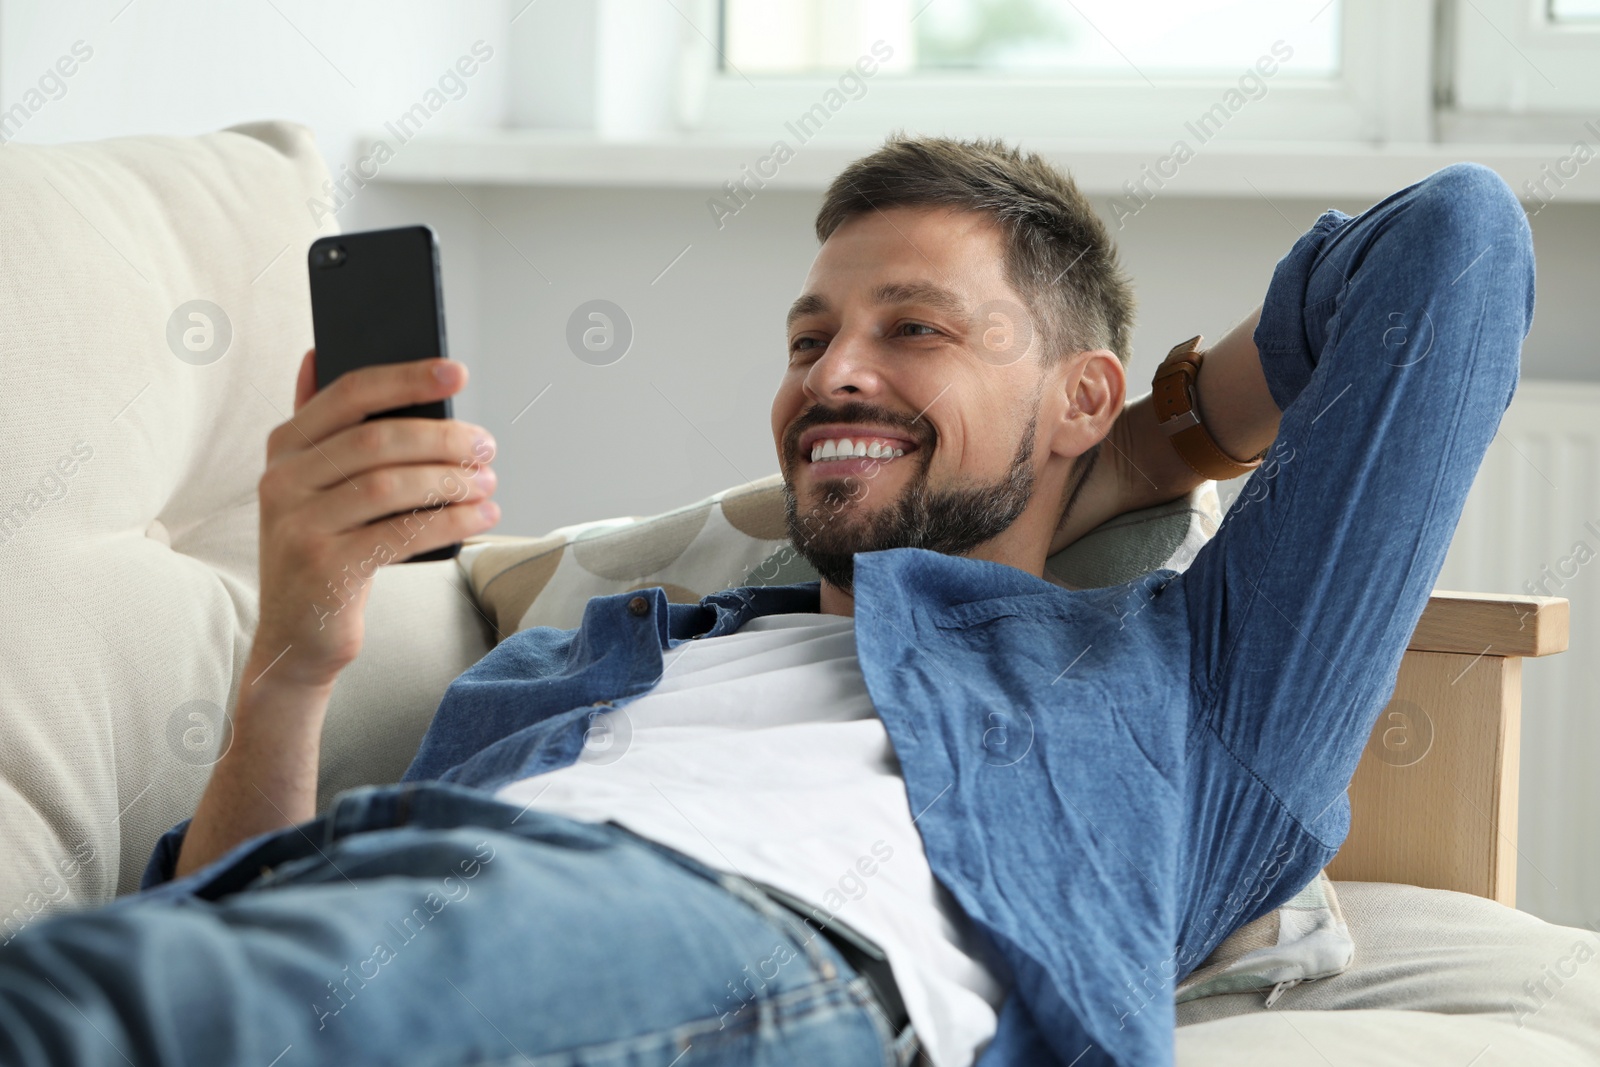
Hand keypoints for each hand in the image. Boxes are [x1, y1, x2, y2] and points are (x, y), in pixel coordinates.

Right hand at [250, 349, 498, 689]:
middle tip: (485, 446)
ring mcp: (298, 524)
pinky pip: (400, 533)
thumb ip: (322, 429)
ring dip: (450, 480)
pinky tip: (479, 516)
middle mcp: (283, 480)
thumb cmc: (323, 549)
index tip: (456, 372)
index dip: (407, 378)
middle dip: (442, 438)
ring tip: (486, 484)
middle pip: (377, 439)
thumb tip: (316, 355)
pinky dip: (448, 522)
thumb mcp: (314, 486)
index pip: (349, 393)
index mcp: (285, 447)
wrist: (296, 634)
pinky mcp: (324, 567)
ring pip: (390, 484)